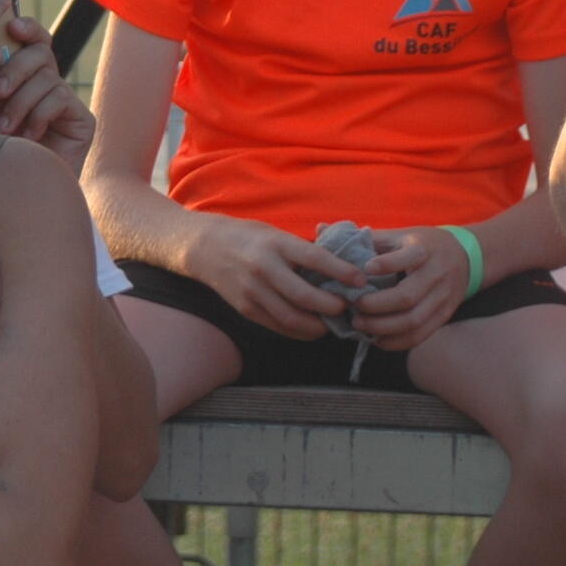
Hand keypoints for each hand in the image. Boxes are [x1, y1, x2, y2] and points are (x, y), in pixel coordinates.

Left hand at [0, 17, 94, 169]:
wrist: (15, 194)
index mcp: (22, 76)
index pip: (30, 40)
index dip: (26, 27)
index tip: (12, 26)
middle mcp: (47, 83)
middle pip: (40, 51)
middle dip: (15, 67)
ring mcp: (66, 101)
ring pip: (48, 76)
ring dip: (21, 101)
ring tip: (4, 128)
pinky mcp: (83, 120)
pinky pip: (61, 98)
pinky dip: (39, 114)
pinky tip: (28, 136)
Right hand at [191, 217, 361, 339]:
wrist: (203, 247)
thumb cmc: (247, 237)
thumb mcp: (275, 234)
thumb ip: (304, 249)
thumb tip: (342, 264)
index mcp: (275, 243)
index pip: (315, 259)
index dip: (342, 272)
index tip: (361, 281)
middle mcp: (263, 267)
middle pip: (305, 296)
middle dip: (332, 307)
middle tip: (346, 307)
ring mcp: (252, 290)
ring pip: (293, 318)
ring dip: (319, 325)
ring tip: (332, 321)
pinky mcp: (245, 308)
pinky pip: (279, 326)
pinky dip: (300, 331)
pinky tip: (312, 326)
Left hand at [351, 226, 473, 349]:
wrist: (466, 256)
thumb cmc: (421, 243)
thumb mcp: (399, 234)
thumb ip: (364, 237)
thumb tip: (320, 230)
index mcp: (423, 249)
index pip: (408, 257)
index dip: (386, 264)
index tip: (363, 270)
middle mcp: (436, 274)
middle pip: (407, 296)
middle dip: (376, 306)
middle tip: (353, 307)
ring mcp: (443, 297)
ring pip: (414, 320)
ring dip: (384, 327)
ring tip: (360, 325)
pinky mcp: (445, 315)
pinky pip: (422, 334)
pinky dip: (399, 341)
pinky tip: (378, 340)